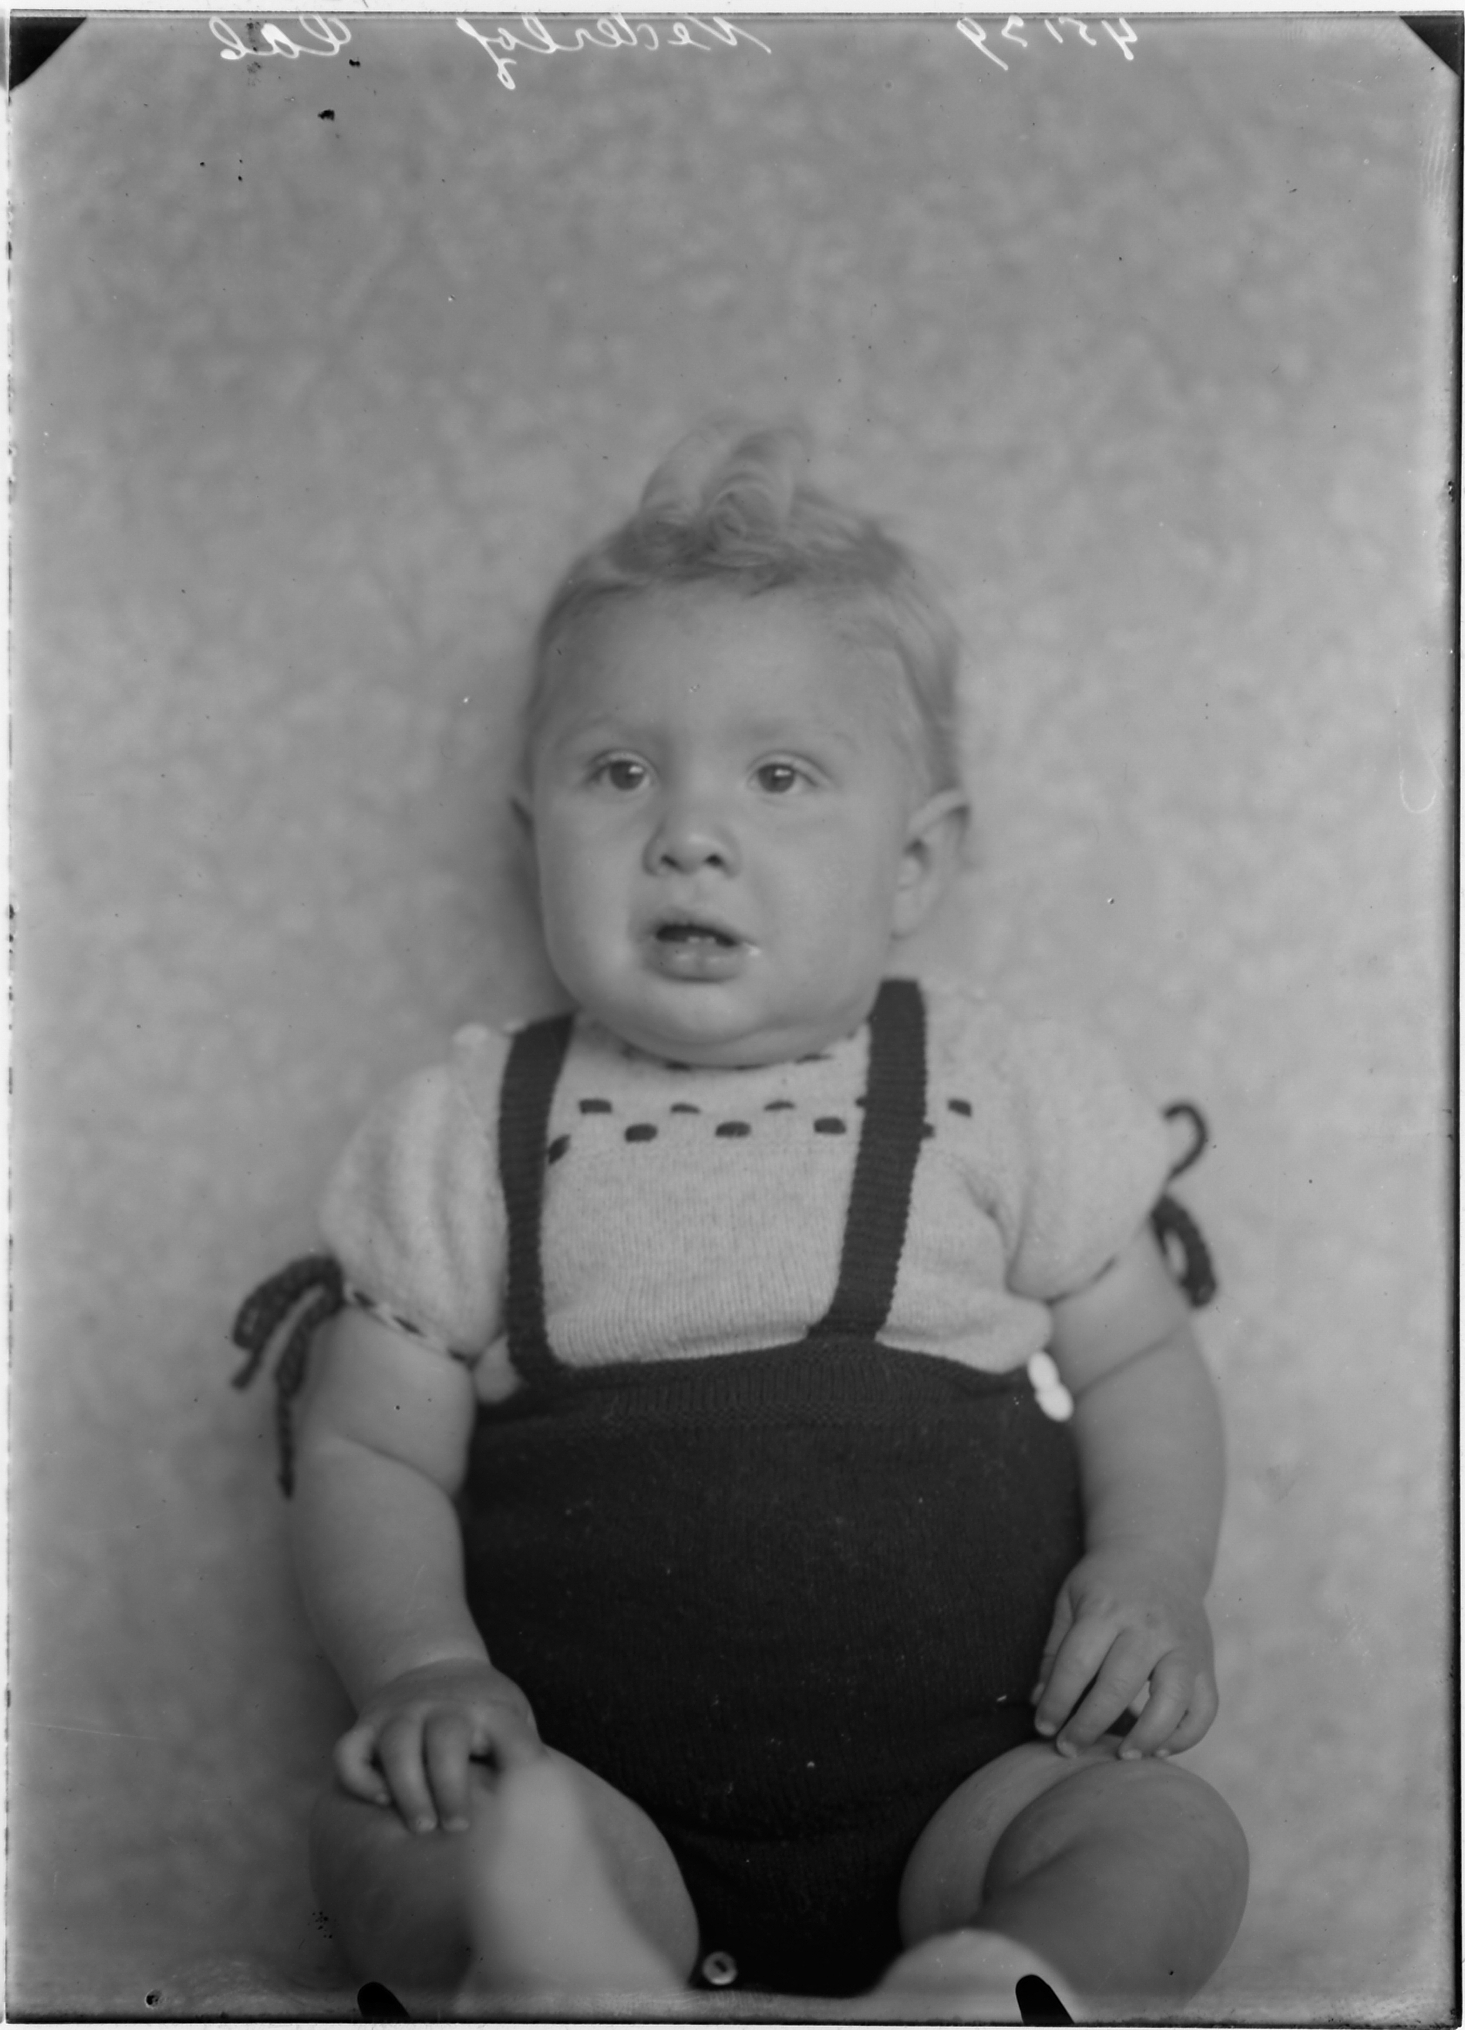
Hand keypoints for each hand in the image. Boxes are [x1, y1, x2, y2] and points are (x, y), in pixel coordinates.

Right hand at [334, 1658, 541, 1833]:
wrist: (434, 1664)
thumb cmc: (484, 1712)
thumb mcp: (513, 1719)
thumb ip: (526, 1756)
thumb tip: (549, 1814)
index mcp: (488, 1708)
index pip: (510, 1732)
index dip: (518, 1764)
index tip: (517, 1804)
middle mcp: (441, 1706)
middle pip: (445, 1738)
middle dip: (450, 1786)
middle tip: (457, 1828)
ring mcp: (401, 1713)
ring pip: (396, 1743)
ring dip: (408, 1787)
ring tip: (422, 1826)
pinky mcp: (367, 1726)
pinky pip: (348, 1751)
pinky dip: (358, 1777)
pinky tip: (380, 1799)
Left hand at [1031, 1546, 1217, 1757]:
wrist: (1159, 1552)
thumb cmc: (1105, 1582)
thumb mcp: (1071, 1600)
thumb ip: (1055, 1651)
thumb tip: (1038, 1702)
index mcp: (1107, 1609)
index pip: (1077, 1664)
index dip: (1056, 1701)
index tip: (1043, 1727)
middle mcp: (1148, 1627)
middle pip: (1118, 1685)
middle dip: (1089, 1725)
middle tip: (1068, 1749)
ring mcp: (1183, 1644)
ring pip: (1172, 1699)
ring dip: (1146, 1736)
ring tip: (1121, 1756)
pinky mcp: (1206, 1660)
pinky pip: (1205, 1707)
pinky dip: (1186, 1735)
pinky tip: (1160, 1749)